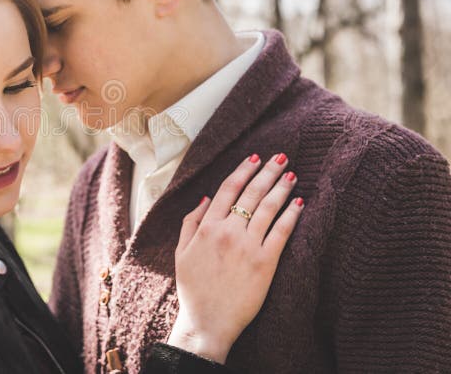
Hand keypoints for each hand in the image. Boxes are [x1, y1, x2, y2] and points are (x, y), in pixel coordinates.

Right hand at [167, 153, 303, 362]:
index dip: (243, 170)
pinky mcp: (265, 263)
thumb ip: (190, 222)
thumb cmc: (193, 289)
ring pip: (268, 208)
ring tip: (292, 175)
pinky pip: (282, 232)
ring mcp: (248, 246)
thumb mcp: (181, 252)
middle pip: (251, 193)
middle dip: (268, 172)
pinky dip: (291, 215)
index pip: (227, 189)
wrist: (207, 322)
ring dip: (282, 187)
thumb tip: (205, 198)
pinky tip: (299, 203)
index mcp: (206, 227)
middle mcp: (227, 232)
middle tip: (282, 158)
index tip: (255, 158)